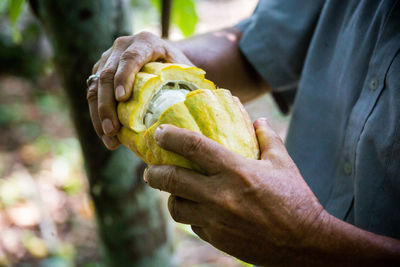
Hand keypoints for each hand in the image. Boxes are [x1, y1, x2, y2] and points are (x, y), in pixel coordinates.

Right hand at [86, 31, 192, 148]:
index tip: (123, 98)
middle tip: (113, 130)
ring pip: (95, 86)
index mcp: (146, 42)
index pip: (131, 58)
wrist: (168, 60)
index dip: (124, 77)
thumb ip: (187, 85)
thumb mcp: (186, 73)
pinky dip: (98, 117)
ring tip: (109, 139)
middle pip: (107, 74)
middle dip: (107, 105)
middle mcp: (123, 46)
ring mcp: (108, 58)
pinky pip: (93, 95)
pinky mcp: (100, 72)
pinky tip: (108, 137)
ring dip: (100, 115)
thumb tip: (187, 113)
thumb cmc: (180, 70)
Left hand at [144, 118, 326, 265]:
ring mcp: (216, 220)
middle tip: (151, 169)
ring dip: (171, 197)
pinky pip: (194, 225)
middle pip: (172, 180)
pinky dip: (192, 216)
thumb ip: (268, 138)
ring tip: (174, 192)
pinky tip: (199, 211)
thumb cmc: (295, 199)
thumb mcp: (283, 164)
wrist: (305, 244)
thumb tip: (258, 121)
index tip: (159, 134)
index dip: (171, 137)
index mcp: (236, 171)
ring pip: (177, 208)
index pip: (193, 147)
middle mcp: (220, 195)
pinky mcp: (217, 239)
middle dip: (154, 172)